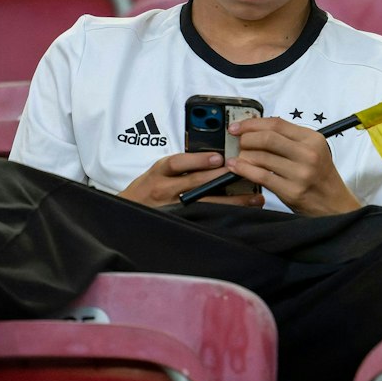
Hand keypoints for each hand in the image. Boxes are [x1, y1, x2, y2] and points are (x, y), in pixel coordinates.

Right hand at [119, 151, 262, 208]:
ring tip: (253, 198)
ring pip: (205, 205)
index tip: (218, 157)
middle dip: (222, 179)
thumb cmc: (146, 189)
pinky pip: (203, 220)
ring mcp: (173, 209)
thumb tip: (214, 157)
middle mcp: (165, 190)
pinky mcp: (180, 223)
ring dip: (231, 201)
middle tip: (246, 174)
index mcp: (160, 172)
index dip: (198, 160)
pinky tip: (240, 217)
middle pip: (195, 183)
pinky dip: (222, 218)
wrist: (127, 213)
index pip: (177, 163)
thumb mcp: (157, 172)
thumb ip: (180, 165)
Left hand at [227, 117, 362, 216]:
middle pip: (267, 138)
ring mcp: (300, 173)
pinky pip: (261, 176)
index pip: (277, 123)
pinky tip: (236, 168)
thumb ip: (289, 140)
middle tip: (237, 142)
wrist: (335, 206)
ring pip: (261, 157)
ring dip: (243, 155)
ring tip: (236, 157)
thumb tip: (256, 130)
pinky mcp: (292, 191)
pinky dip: (244, 170)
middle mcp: (308, 154)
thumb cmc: (320, 177)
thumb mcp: (312, 151)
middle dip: (246, 138)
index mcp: (312, 139)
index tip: (237, 126)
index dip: (252, 123)